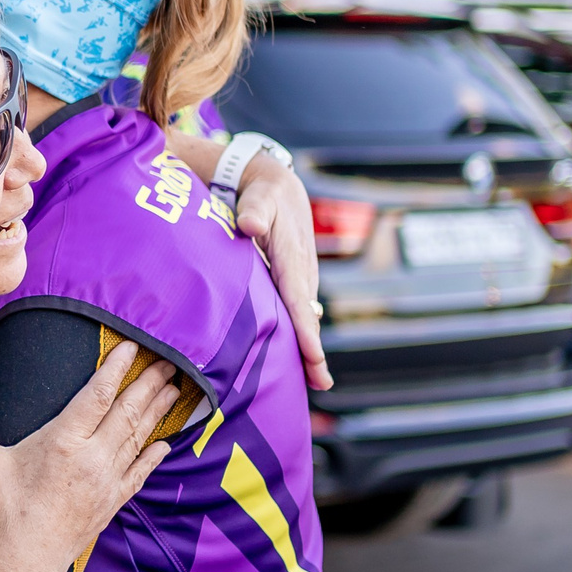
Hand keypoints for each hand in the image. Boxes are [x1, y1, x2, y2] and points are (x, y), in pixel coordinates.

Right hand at [0, 343, 181, 571]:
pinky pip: (139, 473)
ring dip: (157, 411)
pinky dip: (154, 456)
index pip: (97, 396)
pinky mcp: (112, 502)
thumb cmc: (8, 512)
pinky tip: (166, 443)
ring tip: (174, 388)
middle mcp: (92, 458)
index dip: (116, 369)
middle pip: (127, 412)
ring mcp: (107, 481)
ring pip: (138, 438)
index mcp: (63, 442)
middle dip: (149, 384)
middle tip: (169, 361)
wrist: (26, 562)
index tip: (133, 347)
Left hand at [232, 154, 331, 391]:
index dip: (306, 329)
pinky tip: (299, 361)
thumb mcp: (259, 195)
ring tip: (314, 382)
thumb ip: (255, 209)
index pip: (297, 298)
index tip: (313, 355)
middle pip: (306, 317)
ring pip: (304, 318)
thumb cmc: (264, 194)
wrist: (278, 187)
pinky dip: (300, 335)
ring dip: (308, 348)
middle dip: (313, 351)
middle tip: (320, 384)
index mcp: (293, 257)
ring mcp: (301, 279)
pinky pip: (297, 312)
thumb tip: (251, 224)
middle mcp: (302, 272)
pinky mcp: (294, 282)